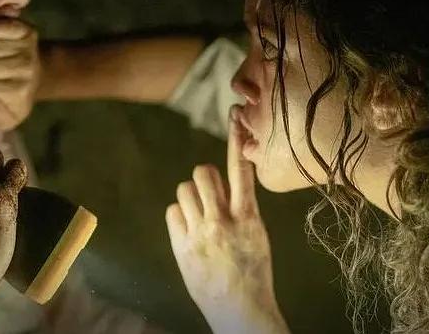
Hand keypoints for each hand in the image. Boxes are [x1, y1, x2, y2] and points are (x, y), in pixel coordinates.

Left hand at [165, 105, 288, 333]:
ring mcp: (201, 234)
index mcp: (249, 218)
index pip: (242, 172)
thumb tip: (221, 185)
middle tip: (209, 196)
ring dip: (190, 197)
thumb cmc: (251, 272)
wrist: (240, 311)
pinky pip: (172, 212)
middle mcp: (223, 221)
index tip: (235, 116)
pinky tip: (188, 231)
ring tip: (199, 217)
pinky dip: (179, 216)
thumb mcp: (256, 236)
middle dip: (204, 178)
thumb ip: (241, 208)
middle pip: (203, 173)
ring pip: (184, 189)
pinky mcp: (182, 246)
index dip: (236, 141)